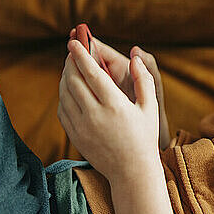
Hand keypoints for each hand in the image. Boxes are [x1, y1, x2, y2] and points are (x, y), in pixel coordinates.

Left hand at [58, 39, 159, 181]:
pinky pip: (63, 109)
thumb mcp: (150, 107)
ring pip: (65, 94)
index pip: (92, 73)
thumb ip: (143, 80)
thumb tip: (135, 58)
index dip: (81, 54)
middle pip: (74, 80)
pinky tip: (70, 88)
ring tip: (70, 66)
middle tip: (72, 50)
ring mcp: (82, 127)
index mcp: (115, 105)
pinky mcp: (75, 136)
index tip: (74, 41)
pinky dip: (63, 95)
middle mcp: (95, 115)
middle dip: (71, 62)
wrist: (131, 171)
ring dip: (65, 76)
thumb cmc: (144, 137)